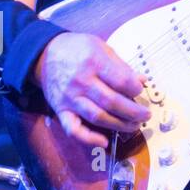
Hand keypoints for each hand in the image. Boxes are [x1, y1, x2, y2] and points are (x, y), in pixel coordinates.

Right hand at [31, 32, 149, 148]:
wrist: (44, 55)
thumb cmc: (77, 49)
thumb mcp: (101, 48)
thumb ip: (121, 66)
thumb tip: (142, 80)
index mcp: (94, 62)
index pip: (120, 80)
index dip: (135, 89)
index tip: (141, 90)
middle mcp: (81, 82)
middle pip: (111, 102)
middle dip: (133, 111)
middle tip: (145, 115)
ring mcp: (70, 98)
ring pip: (97, 117)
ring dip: (119, 125)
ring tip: (134, 126)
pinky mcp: (61, 111)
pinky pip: (73, 129)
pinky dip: (89, 139)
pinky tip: (104, 142)